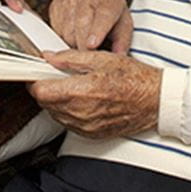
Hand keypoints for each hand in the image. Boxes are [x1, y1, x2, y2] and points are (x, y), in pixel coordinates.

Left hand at [28, 50, 160, 137]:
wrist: (155, 101)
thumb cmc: (134, 78)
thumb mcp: (102, 58)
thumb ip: (71, 58)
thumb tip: (49, 57)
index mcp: (82, 91)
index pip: (41, 92)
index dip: (35, 81)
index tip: (38, 73)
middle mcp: (81, 113)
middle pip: (45, 104)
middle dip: (46, 89)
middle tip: (55, 76)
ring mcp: (86, 127)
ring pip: (55, 115)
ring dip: (56, 101)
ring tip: (70, 87)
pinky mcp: (91, 134)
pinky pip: (68, 124)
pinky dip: (68, 112)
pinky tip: (80, 100)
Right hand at [49, 0, 132, 51]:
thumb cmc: (107, 3)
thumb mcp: (123, 18)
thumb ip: (123, 39)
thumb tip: (119, 56)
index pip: (103, 14)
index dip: (97, 31)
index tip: (92, 44)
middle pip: (82, 26)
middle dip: (85, 47)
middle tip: (91, 55)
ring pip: (67, 31)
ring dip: (75, 43)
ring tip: (84, 41)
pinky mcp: (56, 5)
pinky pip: (57, 30)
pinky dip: (65, 37)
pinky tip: (74, 33)